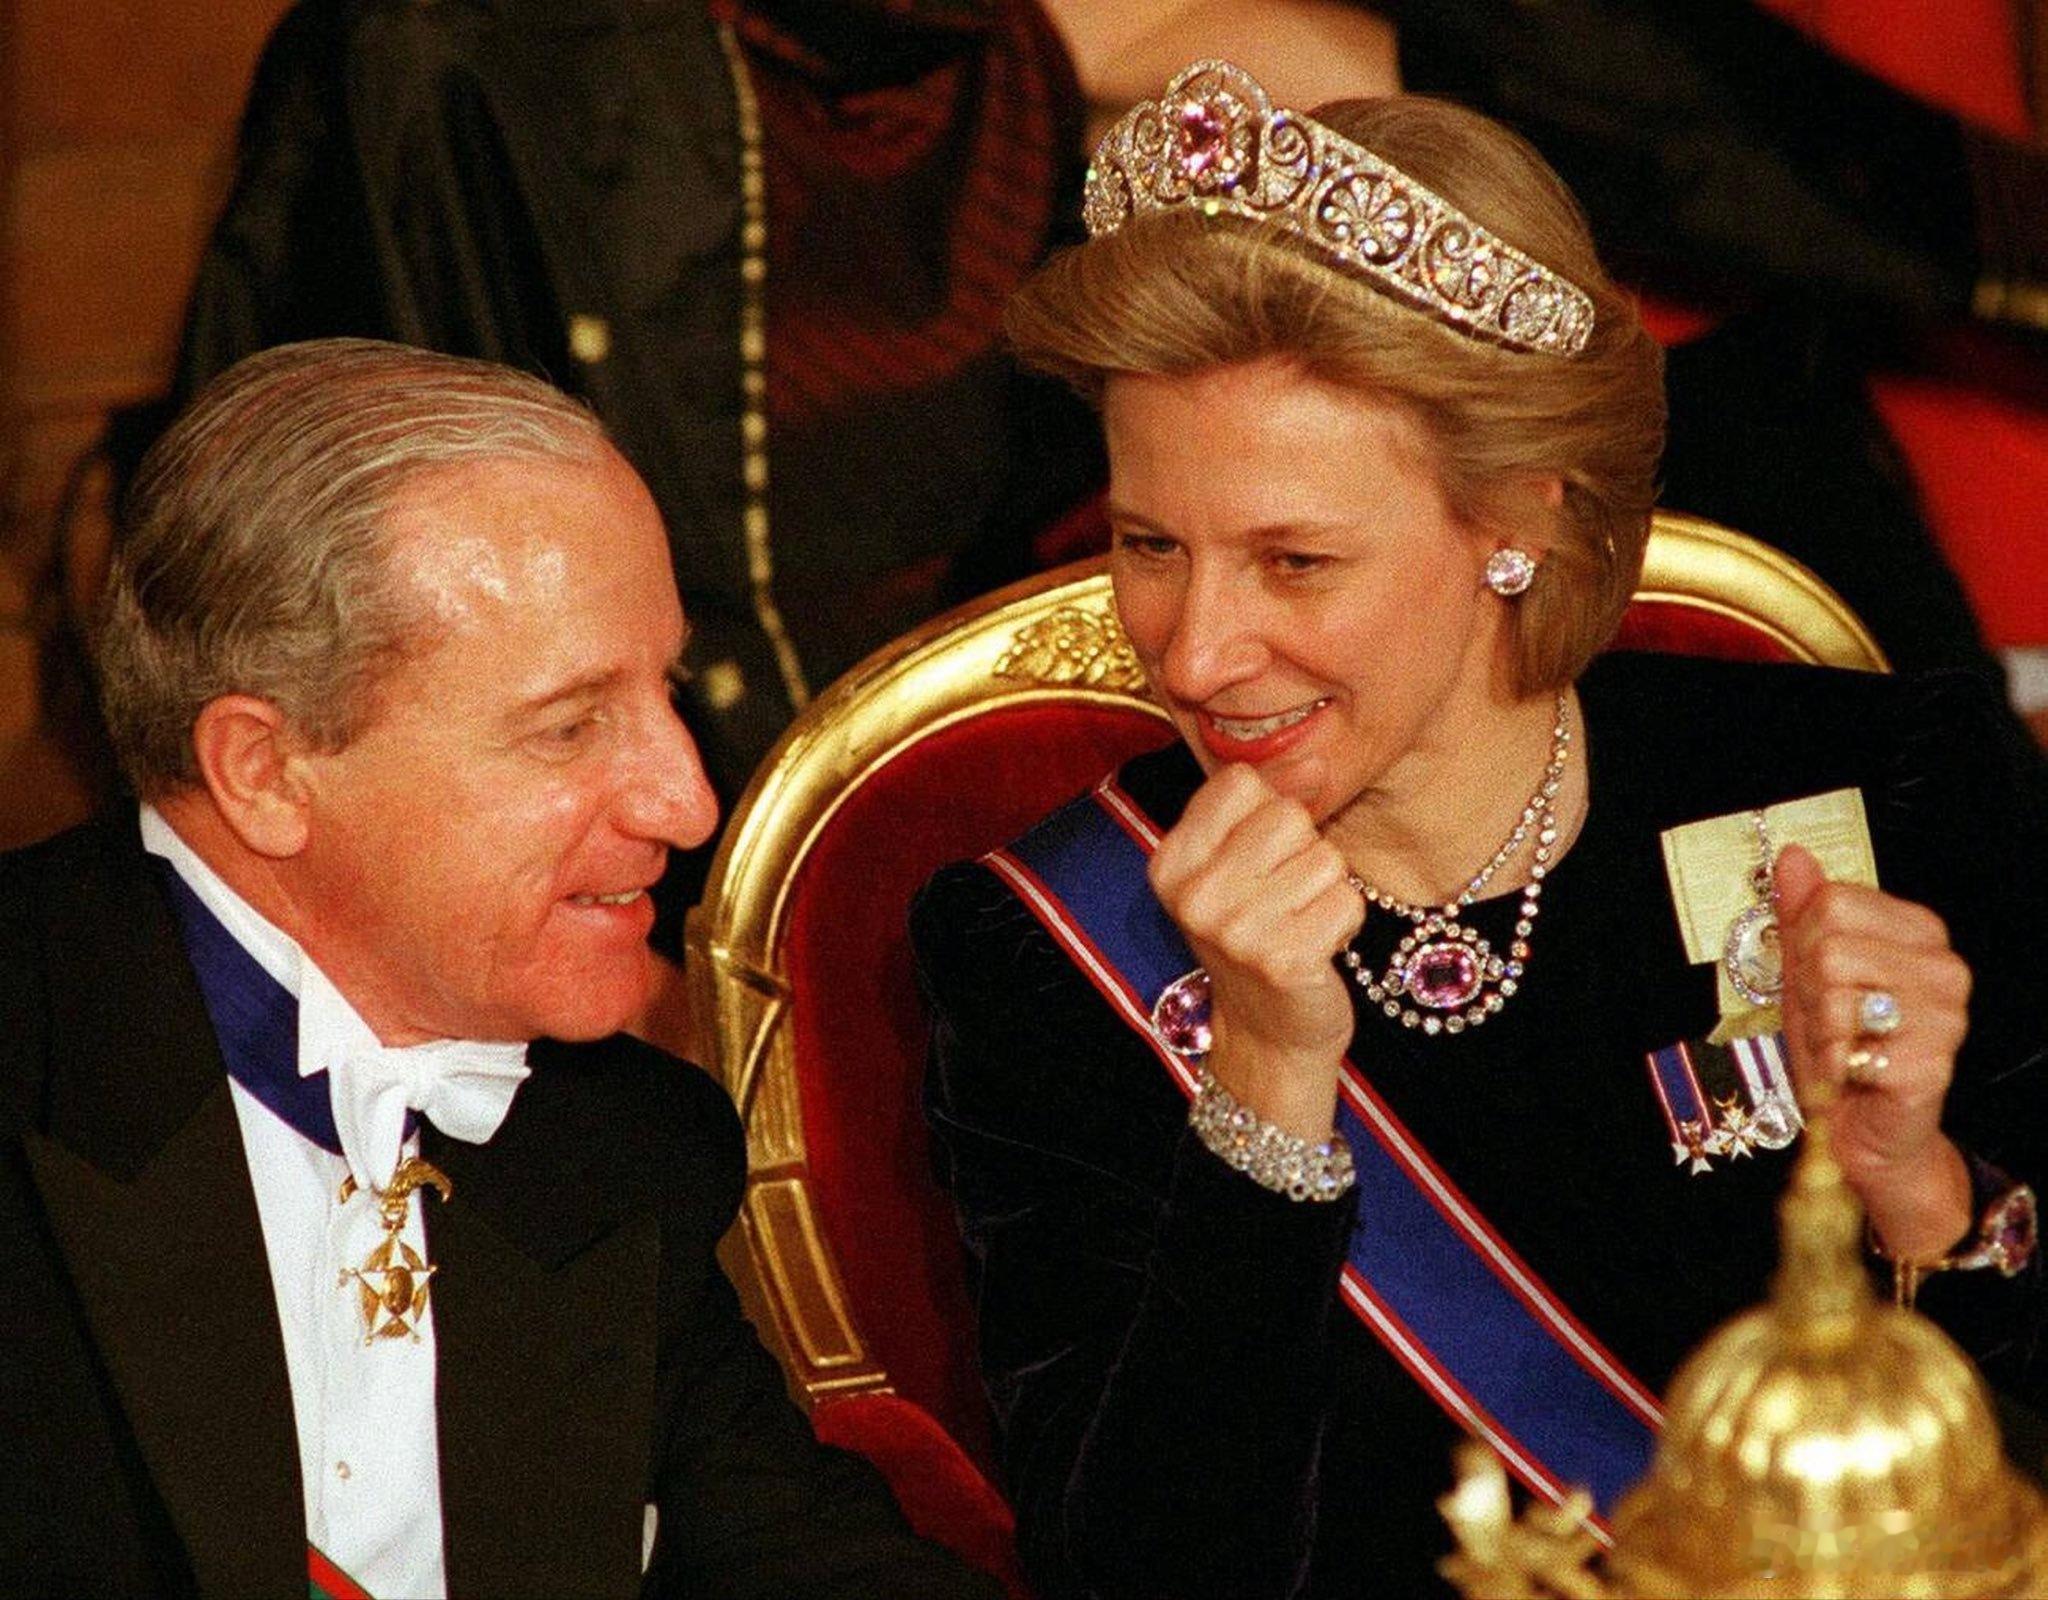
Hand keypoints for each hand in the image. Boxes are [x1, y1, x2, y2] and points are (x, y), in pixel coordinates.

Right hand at [1149, 764, 1364, 1138]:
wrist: (1266, 1033)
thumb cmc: (1256, 935)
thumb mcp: (1236, 864)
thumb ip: (1265, 806)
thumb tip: (1316, 763)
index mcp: (1170, 862)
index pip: (1240, 782)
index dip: (1269, 810)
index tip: (1260, 857)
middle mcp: (1192, 895)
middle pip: (1288, 815)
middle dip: (1303, 851)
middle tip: (1282, 898)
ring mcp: (1234, 930)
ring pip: (1325, 858)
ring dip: (1327, 890)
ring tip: (1299, 923)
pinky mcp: (1281, 960)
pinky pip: (1347, 901)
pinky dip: (1345, 922)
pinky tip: (1316, 947)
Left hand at [1774, 844, 1971, 1256]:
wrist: (1863, 1125)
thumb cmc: (1840, 1045)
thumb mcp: (1809, 972)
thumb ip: (1802, 911)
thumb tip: (1793, 855)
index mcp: (1920, 933)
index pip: (1832, 900)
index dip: (1804, 942)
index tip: (1818, 978)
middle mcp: (1944, 969)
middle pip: (1829, 943)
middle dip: (1810, 988)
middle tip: (1830, 1019)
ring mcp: (1946, 1017)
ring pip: (1836, 989)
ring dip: (1821, 1027)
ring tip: (1842, 1044)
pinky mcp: (1932, 1063)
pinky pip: (1847, 1042)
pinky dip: (1832, 1063)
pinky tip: (1852, 1072)